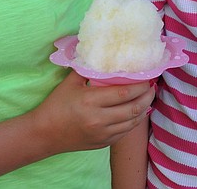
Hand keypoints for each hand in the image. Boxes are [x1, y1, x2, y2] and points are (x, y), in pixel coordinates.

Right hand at [31, 71, 153, 153]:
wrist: (44, 134)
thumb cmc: (56, 105)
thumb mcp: (70, 82)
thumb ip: (87, 68)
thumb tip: (101, 52)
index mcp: (91, 101)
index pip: (125, 92)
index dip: (140, 85)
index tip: (147, 78)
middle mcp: (99, 119)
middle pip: (133, 108)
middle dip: (147, 97)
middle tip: (152, 88)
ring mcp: (102, 134)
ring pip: (132, 123)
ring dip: (144, 110)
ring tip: (148, 99)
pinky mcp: (103, 143)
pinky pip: (125, 133)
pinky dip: (134, 122)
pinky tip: (137, 113)